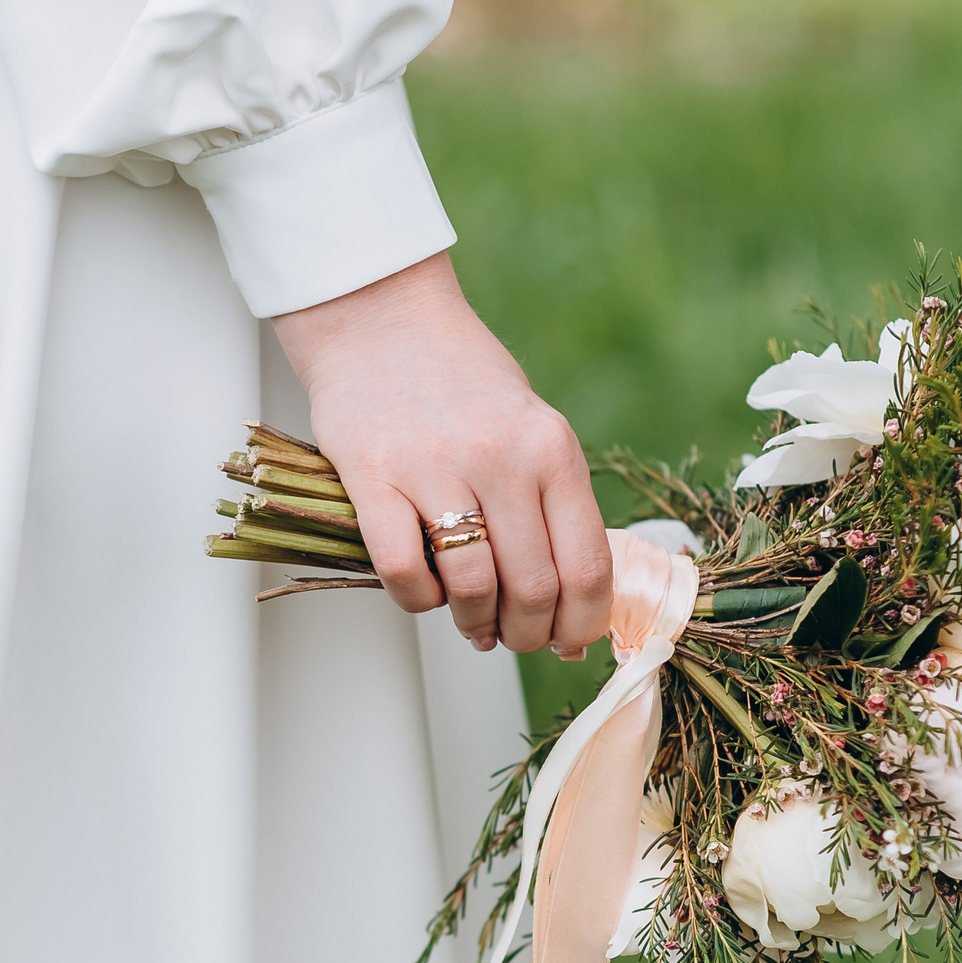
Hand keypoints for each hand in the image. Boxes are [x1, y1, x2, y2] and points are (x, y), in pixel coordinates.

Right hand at [274, 253, 612, 657]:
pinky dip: (417, 599)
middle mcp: (502, 458)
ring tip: (470, 623)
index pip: (588, 566)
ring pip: (472, 588)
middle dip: (526, 634)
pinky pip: (404, 571)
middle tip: (512, 638)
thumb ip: (552, 503)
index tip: (568, 642)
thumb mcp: (531, 428)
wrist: (380, 320)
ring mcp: (435, 467)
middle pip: (533, 588)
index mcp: (553, 449)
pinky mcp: (373, 477)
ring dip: (473, 625)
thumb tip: (572, 598)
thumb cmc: (460, 382)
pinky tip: (423, 589)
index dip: (582, 624)